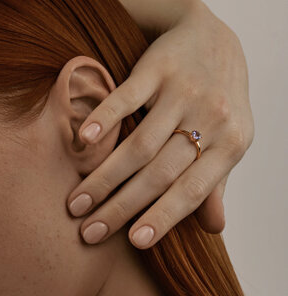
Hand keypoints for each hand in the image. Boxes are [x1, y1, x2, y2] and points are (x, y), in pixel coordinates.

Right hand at [67, 1, 254, 247]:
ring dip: (104, 179)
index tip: (134, 242)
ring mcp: (183, 91)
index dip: (162, 218)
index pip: (192, 191)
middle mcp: (212, 118)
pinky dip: (103, 120)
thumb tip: (215, 229)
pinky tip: (83, 143)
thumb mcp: (227, 142)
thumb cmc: (219, 102)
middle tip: (90, 232)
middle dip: (121, 207)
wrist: (215, 39)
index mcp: (232, 144)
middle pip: (159, 174)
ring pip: (140, 145)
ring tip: (76, 204)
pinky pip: (126, 98)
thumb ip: (216, 185)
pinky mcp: (157, 68)